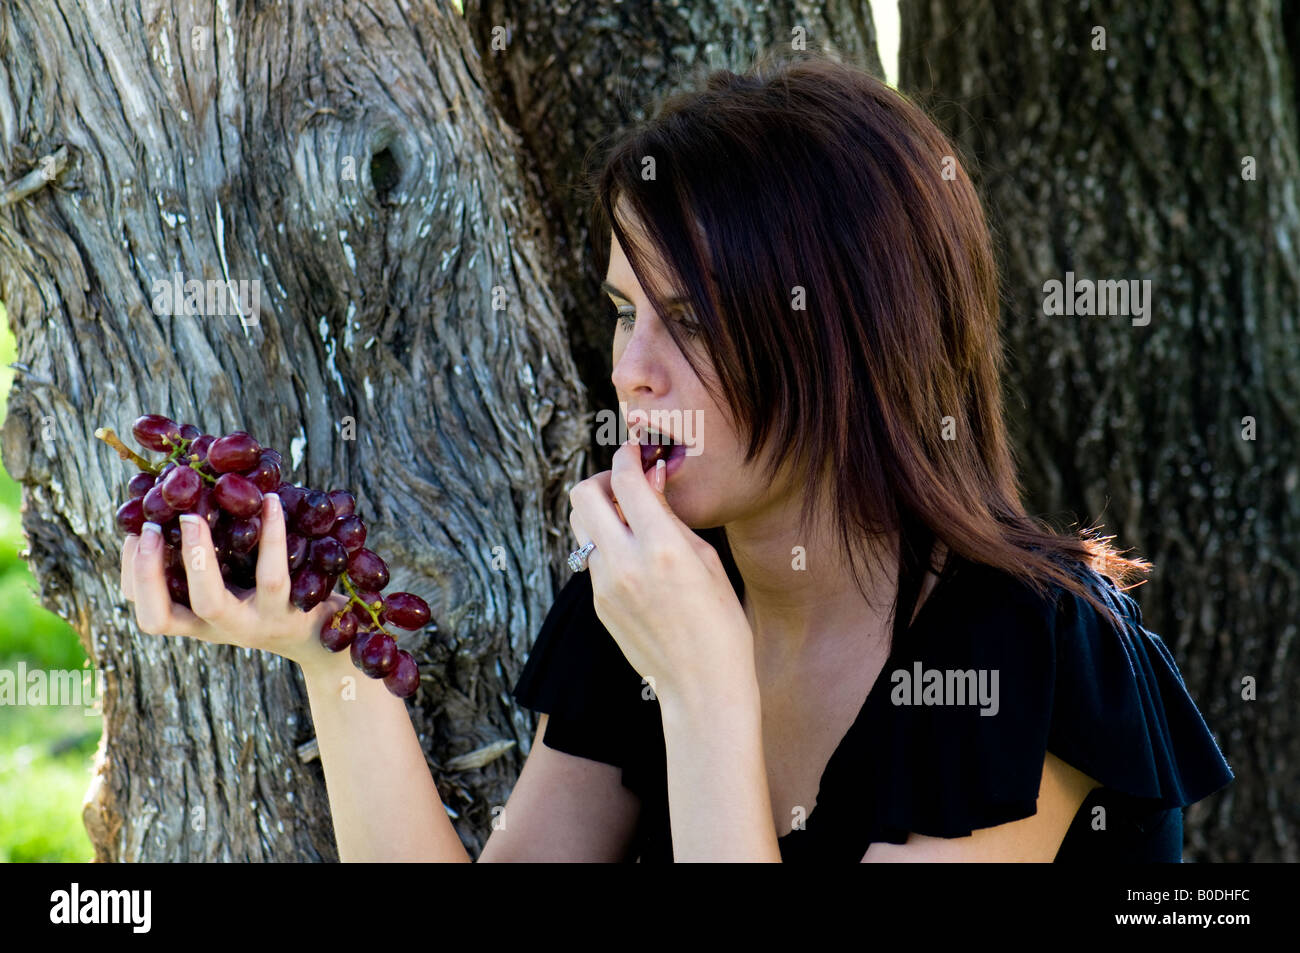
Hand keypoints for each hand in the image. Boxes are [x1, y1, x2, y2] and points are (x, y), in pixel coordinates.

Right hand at [119, 492, 349, 671]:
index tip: (134, 532)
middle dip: (147, 572)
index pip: (147, 613)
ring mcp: (252, 624)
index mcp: (197, 621)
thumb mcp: (235, 579)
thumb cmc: (274, 593)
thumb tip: (181, 492)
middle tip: (150, 527)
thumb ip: (208, 553)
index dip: (132, 576)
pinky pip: (274, 575)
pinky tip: (270, 502)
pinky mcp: (288, 613)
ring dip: (196, 557)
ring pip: (213, 601)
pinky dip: (271, 536)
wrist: (329, 632)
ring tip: (193, 516)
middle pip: (161, 618)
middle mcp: (218, 629)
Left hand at [568, 413, 754, 704]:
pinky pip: (591, 558)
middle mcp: (624, 563)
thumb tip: (651, 478)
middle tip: (625, 486)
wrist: (703, 687)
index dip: (628, 456)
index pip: (625, 480)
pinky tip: (635, 557)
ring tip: (629, 521)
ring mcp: (604, 585)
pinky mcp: (598, 603)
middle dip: (601, 480)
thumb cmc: (721, 624)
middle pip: (582, 496)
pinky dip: (606, 544)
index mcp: (661, 547)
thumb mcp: (706, 560)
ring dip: (598, 512)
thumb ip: (671, 517)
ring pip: (580, 526)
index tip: (635, 452)